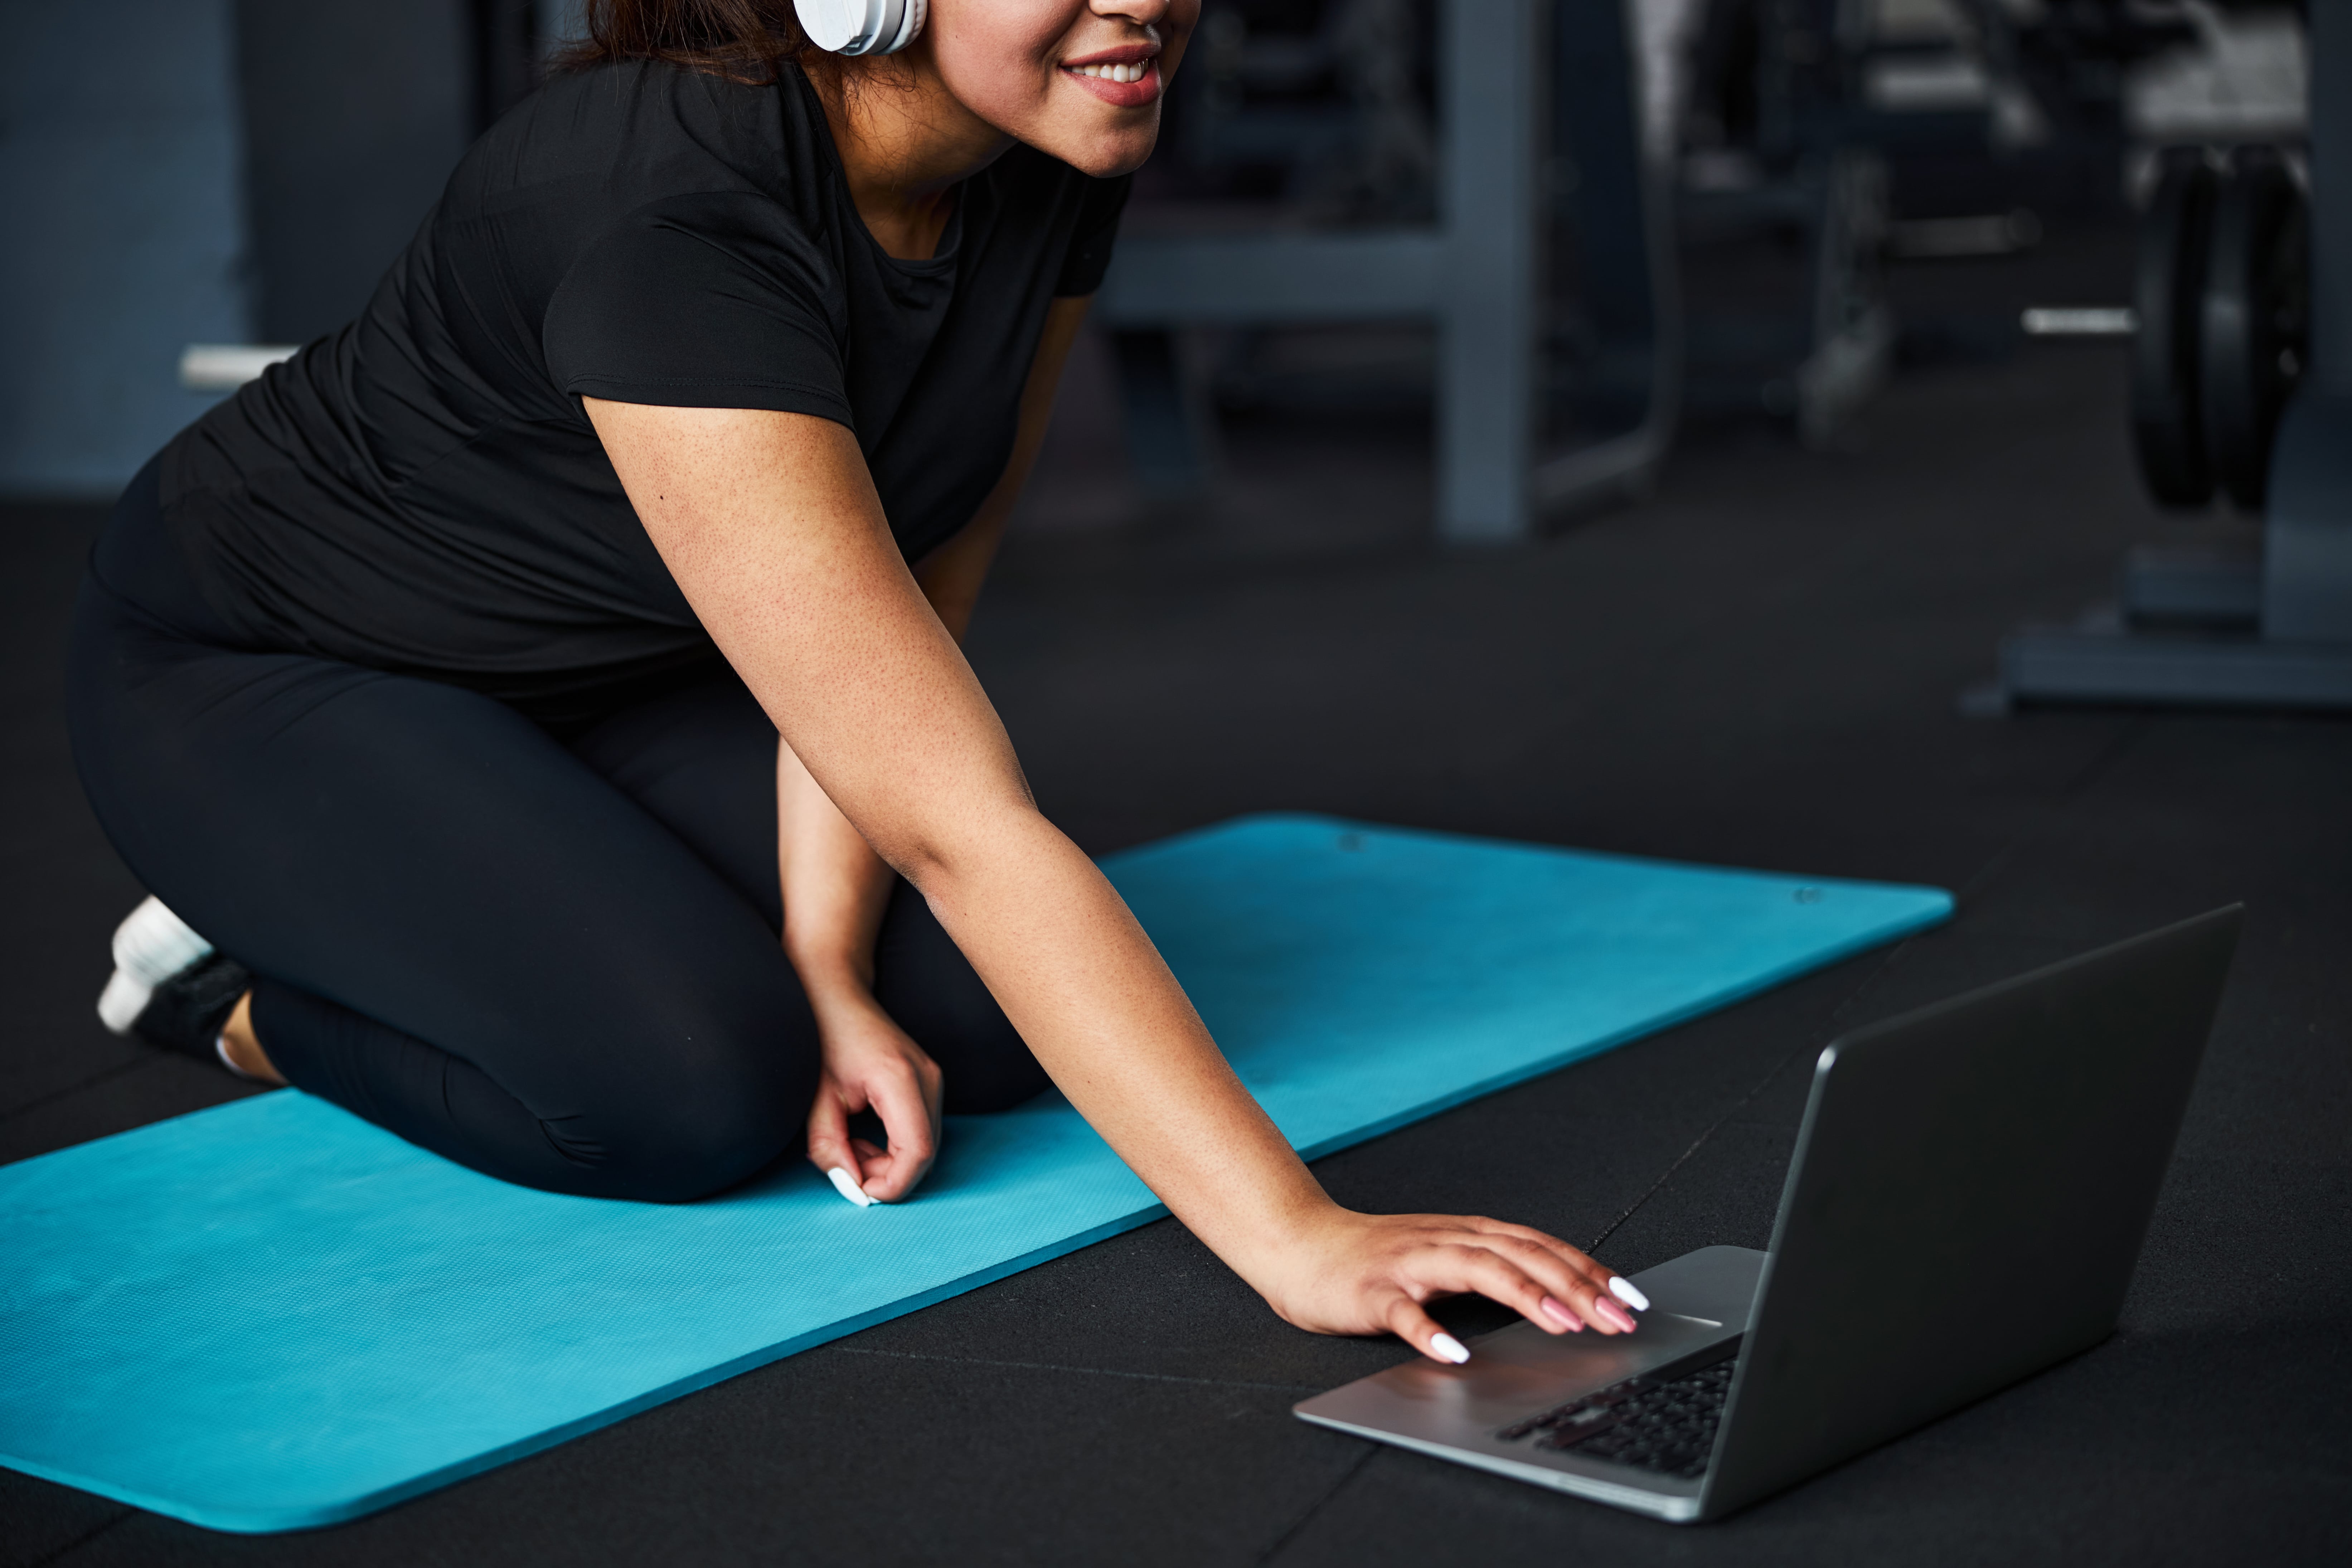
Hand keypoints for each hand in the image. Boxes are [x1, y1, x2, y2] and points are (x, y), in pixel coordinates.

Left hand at [803, 996, 942, 1202]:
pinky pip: (922, 1132)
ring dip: (890, 1161)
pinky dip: (895, 1147)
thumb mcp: (817, 1099)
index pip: (917, 1152)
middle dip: (887, 1174)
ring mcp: (933, 1080)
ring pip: (926, 1147)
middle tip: (847, 1163)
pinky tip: (866, 1136)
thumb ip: (830, 1147)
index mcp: (899, 1079)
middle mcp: (927, 1079)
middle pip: (925, 1154)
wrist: (838, 997)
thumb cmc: (823, 1040)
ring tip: (851, 1146)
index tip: (860, 1191)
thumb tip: (850, 1187)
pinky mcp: (929, 1084)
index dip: (892, 1184)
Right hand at [1254, 1209, 1642, 1362]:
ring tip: (1561, 1323)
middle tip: (1615, 1318)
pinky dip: (1431, 1331)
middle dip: (1574, 1285)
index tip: (1631, 1299)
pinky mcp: (1373, 1291)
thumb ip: (1493, 1270)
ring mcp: (1410, 1264)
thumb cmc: (1376, 1258)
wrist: (1300, 1245)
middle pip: (1521, 1254)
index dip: (1589, 1269)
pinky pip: (1404, 1311)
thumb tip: (1561, 1296)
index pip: (1541, 1246)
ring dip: (1523, 1295)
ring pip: (1475, 1270)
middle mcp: (1446, 1241)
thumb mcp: (1446, 1257)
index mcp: (1468, 1234)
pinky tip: (1454, 1354)